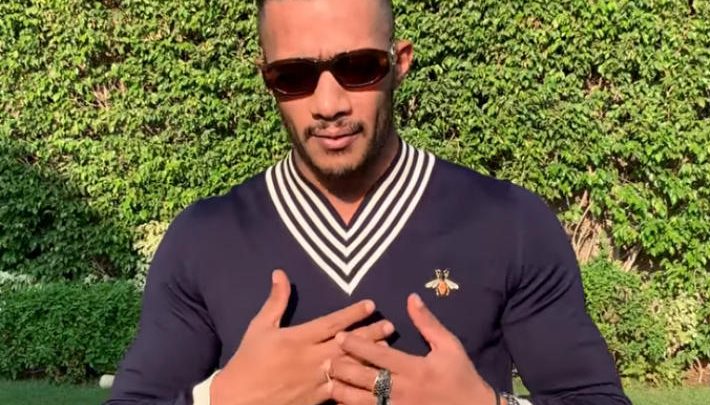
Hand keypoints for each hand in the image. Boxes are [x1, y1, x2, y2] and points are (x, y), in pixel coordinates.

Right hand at [211, 269, 394, 404]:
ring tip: (388, 350)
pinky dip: (357, 385)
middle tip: (390, 326)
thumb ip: (276, 301)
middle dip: (370, 334)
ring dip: (369, 358)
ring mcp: (315, 381)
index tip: (371, 304)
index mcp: (297, 338)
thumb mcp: (260, 327)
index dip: (353, 313)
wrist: (237, 400)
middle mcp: (310, 358)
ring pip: (349, 367)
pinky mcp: (316, 400)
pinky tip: (373, 381)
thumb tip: (280, 273)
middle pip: (347, 344)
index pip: (331, 323)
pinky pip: (341, 391)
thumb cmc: (247, 361)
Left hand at [329, 293, 497, 404]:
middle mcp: (404, 391)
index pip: (380, 356)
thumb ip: (428, 323)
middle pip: (366, 380)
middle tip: (325, 359)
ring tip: (329, 383)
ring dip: (344, 393)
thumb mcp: (449, 346)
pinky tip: (344, 404)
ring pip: (364, 403)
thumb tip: (411, 298)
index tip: (340, 337)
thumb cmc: (461, 376)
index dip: (357, 346)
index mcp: (415, 369)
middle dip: (343, 369)